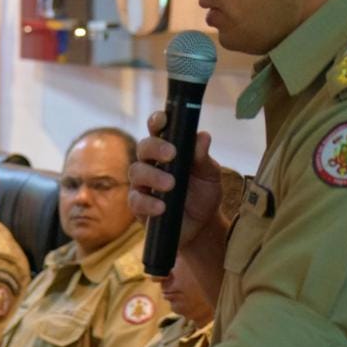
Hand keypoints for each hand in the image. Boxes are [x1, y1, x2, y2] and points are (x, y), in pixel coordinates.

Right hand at [129, 111, 224, 249]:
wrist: (201, 226)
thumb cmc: (203, 194)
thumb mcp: (210, 176)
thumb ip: (203, 158)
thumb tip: (203, 136)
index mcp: (168, 149)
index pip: (158, 130)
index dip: (157, 121)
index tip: (163, 120)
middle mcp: (152, 163)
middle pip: (143, 147)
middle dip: (155, 147)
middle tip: (172, 154)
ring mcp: (143, 183)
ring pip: (136, 171)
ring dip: (153, 176)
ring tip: (171, 185)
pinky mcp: (139, 205)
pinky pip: (136, 200)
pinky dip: (148, 202)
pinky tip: (162, 207)